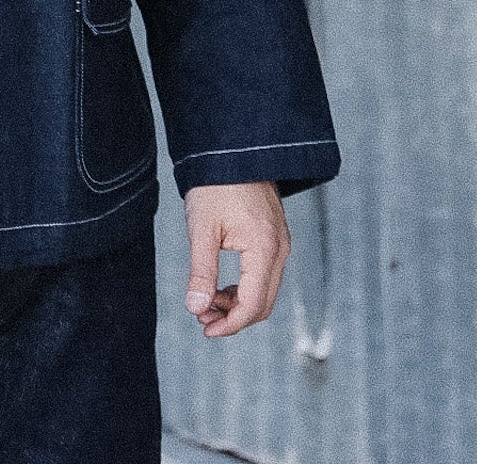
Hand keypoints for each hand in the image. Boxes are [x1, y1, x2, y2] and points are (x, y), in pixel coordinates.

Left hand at [184, 182, 290, 337]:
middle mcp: (280, 249)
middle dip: (233, 317)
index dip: (230, 325)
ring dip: (238, 304)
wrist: (232, 148)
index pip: (253, 304)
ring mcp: (280, 242)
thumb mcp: (202, 229)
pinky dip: (245, 287)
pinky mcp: (274, 236)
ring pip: (265, 291)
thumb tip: (195, 308)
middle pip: (263, 303)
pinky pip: (265, 275)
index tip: (205, 329)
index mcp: (264, 248)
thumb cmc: (214, 184)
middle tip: (202, 316)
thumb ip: (201, 271)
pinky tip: (221, 286)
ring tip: (207, 302)